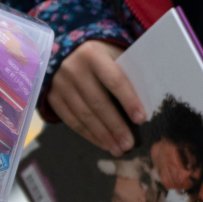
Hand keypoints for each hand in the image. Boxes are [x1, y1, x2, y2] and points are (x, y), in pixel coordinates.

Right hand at [49, 40, 145, 154]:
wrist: (68, 52)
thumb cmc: (103, 58)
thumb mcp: (115, 57)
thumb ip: (128, 74)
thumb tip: (149, 104)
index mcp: (93, 54)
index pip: (114, 80)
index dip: (128, 100)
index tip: (141, 119)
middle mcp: (73, 68)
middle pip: (98, 102)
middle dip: (115, 126)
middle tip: (129, 144)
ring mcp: (60, 83)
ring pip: (84, 115)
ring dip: (103, 135)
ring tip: (119, 149)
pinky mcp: (53, 97)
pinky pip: (71, 120)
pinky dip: (89, 134)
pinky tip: (103, 143)